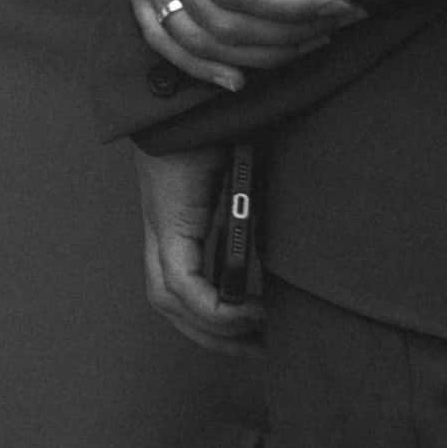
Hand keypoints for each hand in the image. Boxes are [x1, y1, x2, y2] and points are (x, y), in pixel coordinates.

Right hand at [48, 0, 352, 87]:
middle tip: (343, 20)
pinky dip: (199, 67)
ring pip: (197, 40)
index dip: (294, 6)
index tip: (342, 0)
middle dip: (291, 32)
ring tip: (310, 42)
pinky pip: (161, 39)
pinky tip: (237, 80)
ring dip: (257, 54)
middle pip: (223, 23)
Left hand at [136, 142, 268, 349]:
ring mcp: (160, 227)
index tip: (253, 330)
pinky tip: (246, 311)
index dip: (209, 317)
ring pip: (169, 300)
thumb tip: (286, 248)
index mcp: (177, 223)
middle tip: (254, 348)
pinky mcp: (169, 222)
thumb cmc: (221, 130)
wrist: (194, 99)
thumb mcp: (245, 183)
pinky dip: (213, 307)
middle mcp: (162, 230)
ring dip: (212, 327)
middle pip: (169, 303)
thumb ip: (254, 215)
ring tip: (253, 333)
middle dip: (211, 335)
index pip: (179, 286)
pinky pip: (181, 284)